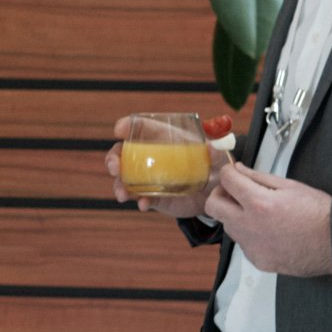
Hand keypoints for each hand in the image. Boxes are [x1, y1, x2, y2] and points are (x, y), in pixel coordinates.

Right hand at [105, 114, 224, 217]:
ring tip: (123, 194)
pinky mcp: (153, 196)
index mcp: (162, 138)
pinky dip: (139, 202)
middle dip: (113, 159)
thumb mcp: (218, 156)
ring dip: (119, 185)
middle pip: (122, 153)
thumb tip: (213, 146)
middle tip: (114, 167)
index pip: (140, 128)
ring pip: (124, 179)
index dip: (127, 126)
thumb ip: (217, 150)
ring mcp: (148, 178)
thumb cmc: (213, 165)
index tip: (118, 129)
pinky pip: (140, 198)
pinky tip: (143, 205)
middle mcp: (150, 157)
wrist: (215, 193)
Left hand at [208, 163, 331, 275]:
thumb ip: (259, 177)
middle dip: (220, 195)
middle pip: (213, 207)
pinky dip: (250, 235)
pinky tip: (269, 231)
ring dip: (235, 216)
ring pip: (228, 226)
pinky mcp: (257, 260)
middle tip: (235, 192)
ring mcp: (252, 246)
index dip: (228, 173)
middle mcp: (249, 226)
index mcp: (258, 203)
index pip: (227, 181)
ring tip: (259, 212)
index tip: (232, 173)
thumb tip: (240, 170)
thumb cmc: (319, 214)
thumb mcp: (290, 186)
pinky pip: (244, 244)